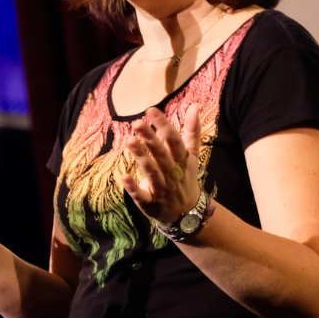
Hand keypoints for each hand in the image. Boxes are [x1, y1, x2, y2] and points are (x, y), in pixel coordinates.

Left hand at [121, 105, 202, 224]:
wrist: (185, 212)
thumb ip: (192, 131)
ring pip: (152, 172)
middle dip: (150, 139)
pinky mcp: (150, 202)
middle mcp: (173, 173)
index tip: (151, 111)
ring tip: (129, 141)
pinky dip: (133, 188)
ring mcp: (161, 188)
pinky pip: (142, 195)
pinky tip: (124, 176)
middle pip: (162, 155)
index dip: (164, 126)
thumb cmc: (185, 178)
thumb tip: (194, 105)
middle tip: (137, 123)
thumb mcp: (191, 155)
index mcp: (182, 160)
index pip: (174, 141)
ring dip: (141, 157)